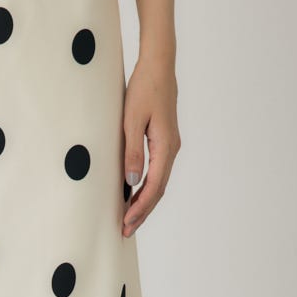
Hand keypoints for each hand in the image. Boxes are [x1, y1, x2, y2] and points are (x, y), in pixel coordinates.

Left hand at [121, 56, 180, 238]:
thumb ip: (132, 151)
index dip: (140, 207)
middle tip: (125, 231)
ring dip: (144, 202)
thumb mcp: (132, 120)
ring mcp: (169, 145)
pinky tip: (134, 194)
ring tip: (129, 219)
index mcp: (166, 145)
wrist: (158, 65)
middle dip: (142, 212)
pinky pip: (157, 171)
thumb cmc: (144, 88)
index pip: (153, 186)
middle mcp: (171, 148)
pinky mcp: (164, 141)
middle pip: (158, 189)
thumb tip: (131, 181)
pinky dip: (146, 187)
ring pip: (158, 182)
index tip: (126, 222)